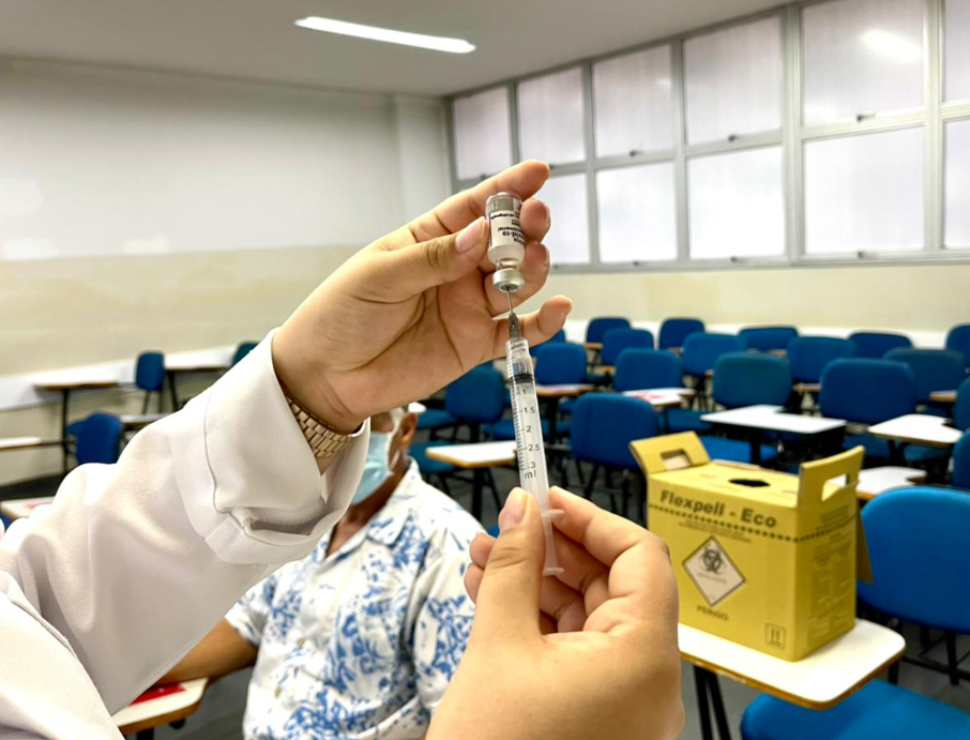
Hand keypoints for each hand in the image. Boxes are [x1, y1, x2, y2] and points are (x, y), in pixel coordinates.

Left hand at [273, 160, 571, 431]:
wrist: (327, 376)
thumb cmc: (342, 315)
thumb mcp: (380, 278)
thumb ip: (432, 259)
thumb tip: (480, 234)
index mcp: (430, 239)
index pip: (474, 207)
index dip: (508, 189)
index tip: (538, 172)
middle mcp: (456, 269)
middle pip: (504, 243)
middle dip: (524, 229)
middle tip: (535, 221)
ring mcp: (469, 307)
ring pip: (517, 282)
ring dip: (532, 270)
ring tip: (534, 263)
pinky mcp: (475, 345)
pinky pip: (518, 332)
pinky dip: (542, 323)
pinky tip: (560, 308)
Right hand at [428, 488, 683, 739]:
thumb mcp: (499, 644)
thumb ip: (516, 566)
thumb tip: (523, 510)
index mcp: (644, 656)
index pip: (641, 556)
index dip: (593, 519)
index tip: (549, 499)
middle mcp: (648, 680)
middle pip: (614, 584)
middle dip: (555, 550)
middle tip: (509, 528)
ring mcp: (626, 702)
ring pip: (590, 617)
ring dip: (539, 584)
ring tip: (487, 562)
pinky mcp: (600, 717)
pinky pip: (578, 652)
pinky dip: (540, 622)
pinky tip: (495, 598)